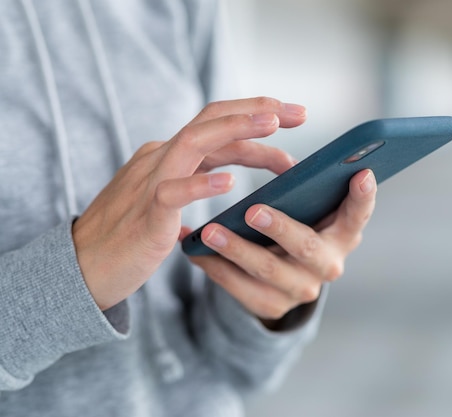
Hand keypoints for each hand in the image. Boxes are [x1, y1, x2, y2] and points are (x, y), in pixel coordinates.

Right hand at [73, 97, 306, 309]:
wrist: (84, 266)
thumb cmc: (132, 233)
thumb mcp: (168, 199)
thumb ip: (194, 181)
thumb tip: (227, 178)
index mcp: (171, 156)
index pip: (219, 128)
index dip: (257, 121)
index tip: (293, 118)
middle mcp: (162, 159)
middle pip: (212, 120)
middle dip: (258, 111)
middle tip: (300, 113)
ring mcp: (151, 182)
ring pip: (194, 142)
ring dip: (236, 130)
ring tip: (273, 125)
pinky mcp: (145, 214)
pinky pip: (172, 193)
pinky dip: (200, 185)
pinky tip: (229, 183)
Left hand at [185, 169, 376, 321]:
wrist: (286, 278)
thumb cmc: (300, 227)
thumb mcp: (313, 212)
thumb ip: (311, 190)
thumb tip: (287, 151)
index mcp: (344, 236)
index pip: (359, 215)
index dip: (363, 198)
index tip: (361, 174)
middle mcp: (328, 266)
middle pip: (306, 247)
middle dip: (279, 228)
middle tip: (253, 210)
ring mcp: (300, 290)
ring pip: (266, 269)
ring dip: (235, 249)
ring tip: (208, 231)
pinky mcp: (271, 305)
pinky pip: (238, 287)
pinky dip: (214, 266)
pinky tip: (193, 249)